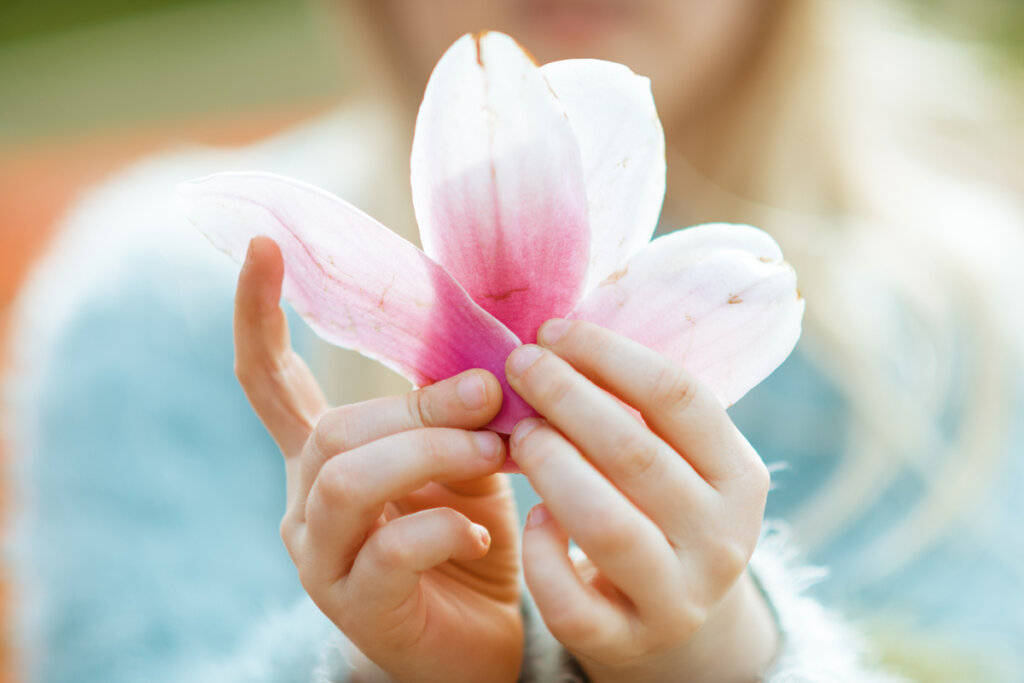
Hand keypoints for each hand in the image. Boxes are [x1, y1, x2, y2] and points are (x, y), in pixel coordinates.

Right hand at [233, 237, 522, 682]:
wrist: (480, 645)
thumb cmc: (469, 544)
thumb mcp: (465, 466)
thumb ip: (455, 419)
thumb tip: (486, 365)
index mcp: (325, 460)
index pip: (270, 382)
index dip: (260, 316)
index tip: (264, 246)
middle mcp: (305, 504)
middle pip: (334, 428)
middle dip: (419, 406)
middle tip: (493, 395)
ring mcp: (322, 559)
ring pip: (350, 478)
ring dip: (432, 452)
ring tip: (494, 456)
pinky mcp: (357, 606)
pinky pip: (391, 549)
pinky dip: (444, 528)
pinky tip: (476, 534)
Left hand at [505, 319, 778, 682]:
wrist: (677, 624)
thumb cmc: (663, 514)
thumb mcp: (679, 463)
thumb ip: (640, 410)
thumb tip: (560, 335)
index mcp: (739, 476)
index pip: (679, 396)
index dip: (608, 355)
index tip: (552, 330)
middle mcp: (721, 538)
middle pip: (635, 452)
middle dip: (566, 397)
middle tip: (520, 367)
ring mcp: (678, 597)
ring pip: (606, 524)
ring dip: (551, 465)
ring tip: (520, 434)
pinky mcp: (627, 641)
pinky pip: (570, 599)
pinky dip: (541, 552)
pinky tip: (532, 519)